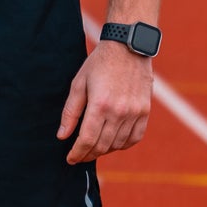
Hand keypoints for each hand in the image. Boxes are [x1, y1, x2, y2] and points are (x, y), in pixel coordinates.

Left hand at [59, 40, 152, 163]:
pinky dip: (123, 144)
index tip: (71, 159)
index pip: (87, 140)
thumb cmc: (99, 64)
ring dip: (104, 150)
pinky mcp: (145, 111)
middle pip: (102, 145)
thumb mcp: (78, 84)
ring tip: (94, 148)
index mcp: (100, 104)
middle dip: (88, 154)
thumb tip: (62, 136)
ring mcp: (134, 112)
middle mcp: (119, 111)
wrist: (128, 48)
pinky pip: (135, 137)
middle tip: (80, 156)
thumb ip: (70, 112)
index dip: (77, 153)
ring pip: (118, 144)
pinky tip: (113, 143)